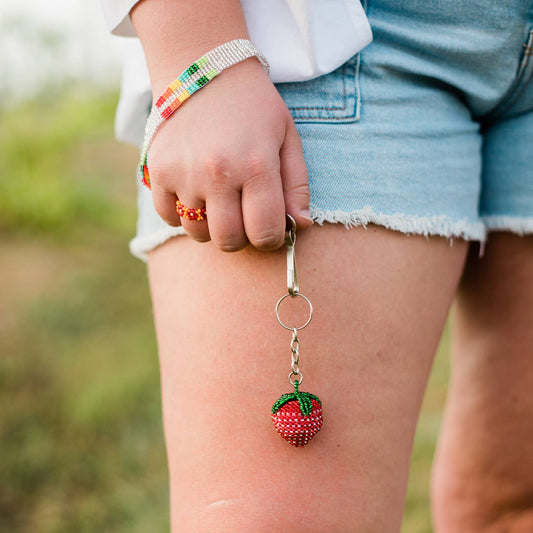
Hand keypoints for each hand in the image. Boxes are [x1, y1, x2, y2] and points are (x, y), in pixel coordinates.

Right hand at [147, 57, 312, 251]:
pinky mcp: (157, 171)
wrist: (204, 68)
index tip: (269, 229)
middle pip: (229, 240)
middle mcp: (218, 173)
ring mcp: (184, 173)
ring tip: (219, 201)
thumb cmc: (253, 107)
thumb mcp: (287, 138)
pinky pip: (169, 218)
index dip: (271, 239)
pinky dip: (182, 215)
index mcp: (256, 166)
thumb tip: (299, 226)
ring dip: (212, 227)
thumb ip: (297, 186)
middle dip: (241, 237)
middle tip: (243, 217)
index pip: (265, 232)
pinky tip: (194, 193)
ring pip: (198, 233)